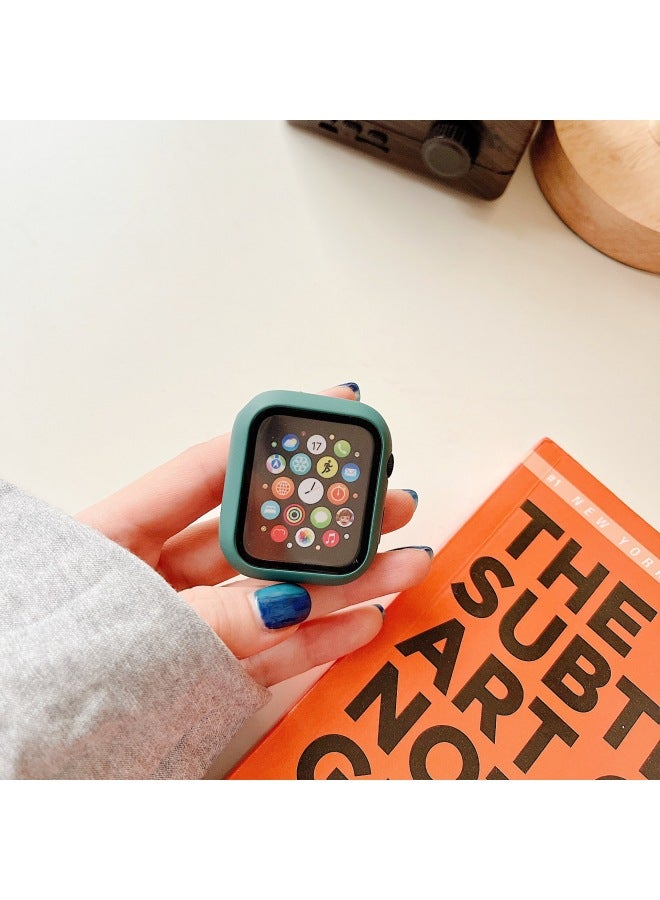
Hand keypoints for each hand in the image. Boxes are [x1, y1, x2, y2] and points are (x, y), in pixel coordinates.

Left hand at [76, 385, 431, 686]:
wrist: (8, 757)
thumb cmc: (43, 670)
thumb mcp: (124, 629)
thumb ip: (210, 619)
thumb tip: (285, 605)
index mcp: (121, 534)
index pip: (210, 471)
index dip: (274, 442)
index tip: (331, 411)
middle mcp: (160, 574)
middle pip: (260, 534)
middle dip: (329, 520)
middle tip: (385, 502)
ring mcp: (189, 624)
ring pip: (278, 594)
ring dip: (345, 582)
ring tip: (403, 562)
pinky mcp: (205, 674)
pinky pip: (270, 655)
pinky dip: (318, 642)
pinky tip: (364, 620)